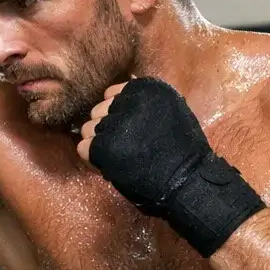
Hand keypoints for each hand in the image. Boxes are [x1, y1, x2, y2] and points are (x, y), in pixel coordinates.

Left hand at [76, 76, 264, 256]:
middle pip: (98, 111)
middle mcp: (128, 100)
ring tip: (119, 157)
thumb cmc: (182, 152)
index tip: (129, 131)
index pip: (112, 95)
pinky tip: (111, 166)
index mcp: (146, 88)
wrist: (187, 181)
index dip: (117, 115)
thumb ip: (144, 102)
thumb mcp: (170, 111)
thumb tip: (118, 95)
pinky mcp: (103, 146)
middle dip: (107, 129)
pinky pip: (82, 148)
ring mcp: (114, 123)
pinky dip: (92, 159)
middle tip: (125, 147)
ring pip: (87, 129)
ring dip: (99, 143)